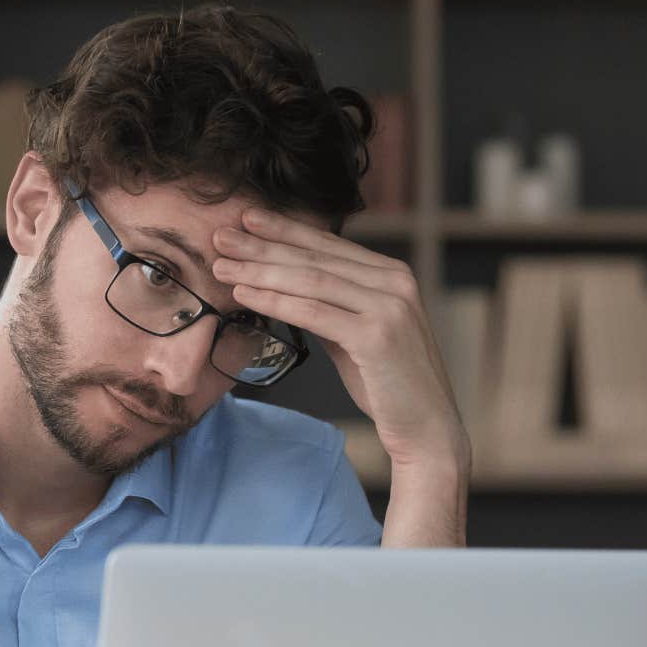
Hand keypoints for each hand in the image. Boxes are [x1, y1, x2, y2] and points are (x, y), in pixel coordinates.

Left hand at [210, 209, 468, 473]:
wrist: (426, 427)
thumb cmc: (388, 384)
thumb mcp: (355, 336)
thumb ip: (331, 308)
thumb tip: (289, 290)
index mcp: (392, 275)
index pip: (328, 245)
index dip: (285, 229)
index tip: (246, 218)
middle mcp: (394, 282)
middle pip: (315, 256)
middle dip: (263, 244)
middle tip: (220, 235)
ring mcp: (388, 307)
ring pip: (310, 279)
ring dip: (260, 270)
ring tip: (222, 266)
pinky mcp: (376, 336)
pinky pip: (313, 312)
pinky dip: (275, 301)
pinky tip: (244, 294)